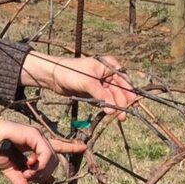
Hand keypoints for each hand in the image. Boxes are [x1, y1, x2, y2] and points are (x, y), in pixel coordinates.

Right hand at [0, 110, 84, 183]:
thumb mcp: (10, 170)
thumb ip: (20, 181)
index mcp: (35, 146)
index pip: (57, 147)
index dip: (70, 148)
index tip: (83, 147)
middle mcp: (39, 140)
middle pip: (55, 160)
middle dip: (45, 174)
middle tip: (29, 178)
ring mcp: (38, 137)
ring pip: (52, 159)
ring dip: (41, 171)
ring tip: (26, 174)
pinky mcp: (35, 136)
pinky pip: (47, 154)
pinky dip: (40, 165)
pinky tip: (28, 167)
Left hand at [21, 52, 137, 120]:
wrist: (53, 76)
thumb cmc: (70, 72)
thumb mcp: (88, 82)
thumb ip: (101, 95)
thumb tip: (112, 109)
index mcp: (109, 65)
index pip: (123, 80)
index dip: (128, 93)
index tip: (131, 104)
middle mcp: (107, 74)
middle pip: (119, 90)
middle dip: (122, 102)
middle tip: (123, 115)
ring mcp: (101, 83)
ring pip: (112, 97)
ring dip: (115, 106)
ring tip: (119, 117)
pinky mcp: (94, 92)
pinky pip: (104, 100)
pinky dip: (106, 106)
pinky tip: (110, 113)